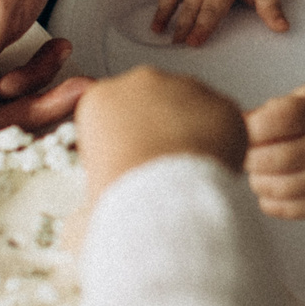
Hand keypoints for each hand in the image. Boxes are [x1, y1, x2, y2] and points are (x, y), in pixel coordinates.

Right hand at [76, 67, 251, 202]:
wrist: (169, 209)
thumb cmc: (127, 207)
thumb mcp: (86, 210)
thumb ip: (86, 204)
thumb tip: (81, 223)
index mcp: (100, 101)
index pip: (111, 112)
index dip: (121, 141)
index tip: (129, 165)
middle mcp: (141, 83)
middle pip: (151, 101)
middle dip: (158, 130)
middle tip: (163, 171)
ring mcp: (185, 88)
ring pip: (190, 106)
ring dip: (191, 132)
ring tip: (190, 173)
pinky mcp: (221, 103)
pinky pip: (223, 118)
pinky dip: (223, 139)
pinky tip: (214, 167)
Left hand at [243, 83, 304, 218]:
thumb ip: (277, 108)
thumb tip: (237, 125)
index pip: (271, 122)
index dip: (248, 127)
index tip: (243, 128)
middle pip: (267, 159)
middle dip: (247, 156)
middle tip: (246, 153)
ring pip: (274, 187)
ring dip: (257, 180)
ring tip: (259, 171)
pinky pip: (286, 209)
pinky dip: (269, 201)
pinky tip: (271, 188)